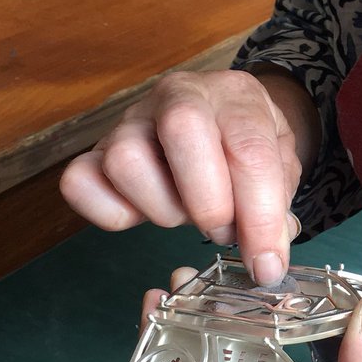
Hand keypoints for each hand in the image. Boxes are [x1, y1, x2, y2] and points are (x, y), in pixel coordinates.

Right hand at [60, 69, 308, 285]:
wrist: (219, 118)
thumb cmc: (247, 146)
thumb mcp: (281, 168)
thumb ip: (277, 209)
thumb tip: (265, 262)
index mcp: (235, 97)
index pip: (249, 150)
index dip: (260, 217)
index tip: (266, 265)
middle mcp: (180, 96)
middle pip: (181, 130)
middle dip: (208, 202)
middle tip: (223, 230)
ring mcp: (131, 120)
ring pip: (126, 160)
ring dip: (162, 208)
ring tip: (184, 213)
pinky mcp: (97, 149)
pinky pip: (79, 182)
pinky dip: (108, 210)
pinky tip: (141, 213)